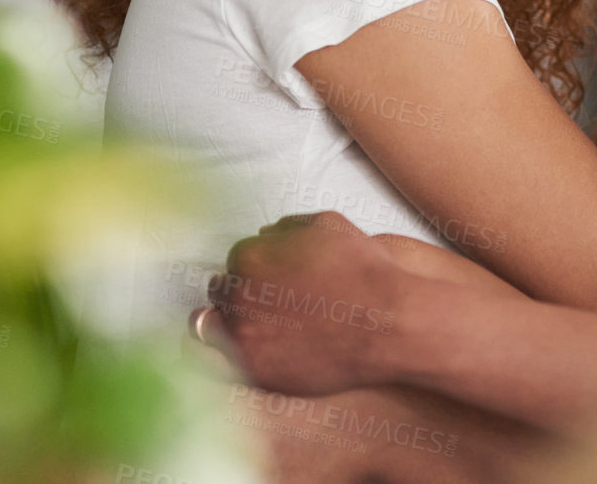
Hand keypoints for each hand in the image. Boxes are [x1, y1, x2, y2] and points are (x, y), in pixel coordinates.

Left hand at [205, 212, 406, 398]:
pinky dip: (230, 358)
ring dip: (225, 325)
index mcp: (248, 256)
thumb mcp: (326, 224)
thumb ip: (286, 226)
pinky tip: (252, 353)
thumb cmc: (363, 270)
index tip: (271, 279)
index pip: (234, 259)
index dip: (254, 268)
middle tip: (266, 304)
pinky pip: (221, 366)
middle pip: (220, 292)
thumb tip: (265, 235)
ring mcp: (243, 338)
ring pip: (210, 328)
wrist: (386, 321)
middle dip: (239, 294)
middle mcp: (237, 296)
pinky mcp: (255, 373)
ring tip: (251, 330)